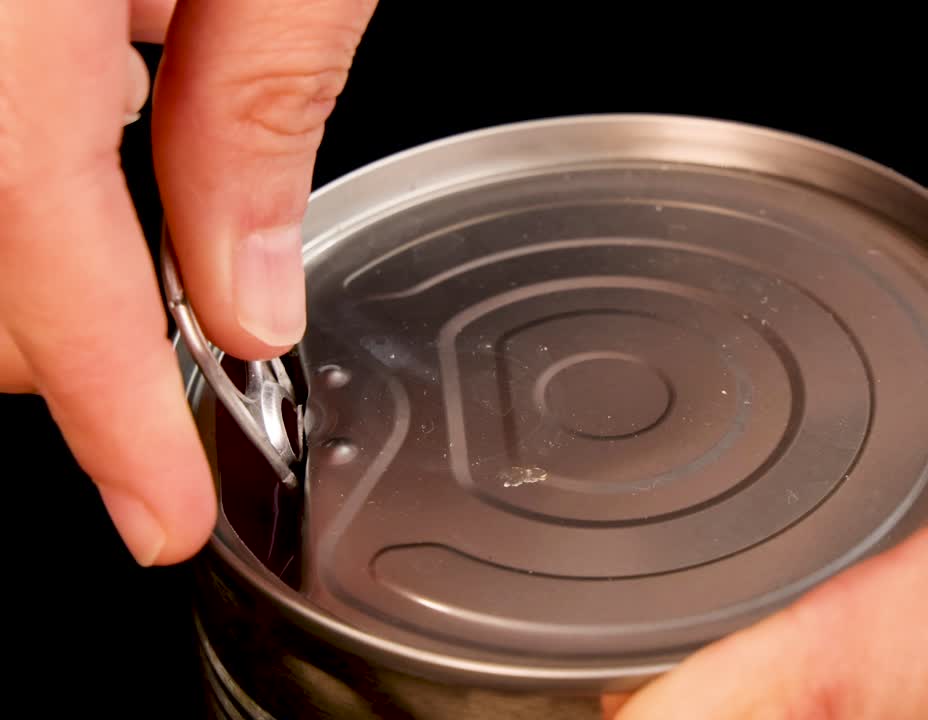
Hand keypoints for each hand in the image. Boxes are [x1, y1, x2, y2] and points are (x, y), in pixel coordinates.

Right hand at [0, 1, 376, 565]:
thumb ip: (260, 95)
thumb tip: (250, 285)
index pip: (30, 221)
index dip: (99, 397)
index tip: (156, 513)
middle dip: (76, 330)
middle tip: (199, 331)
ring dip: (61, 220)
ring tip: (166, 170)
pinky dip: (45, 128)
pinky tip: (115, 66)